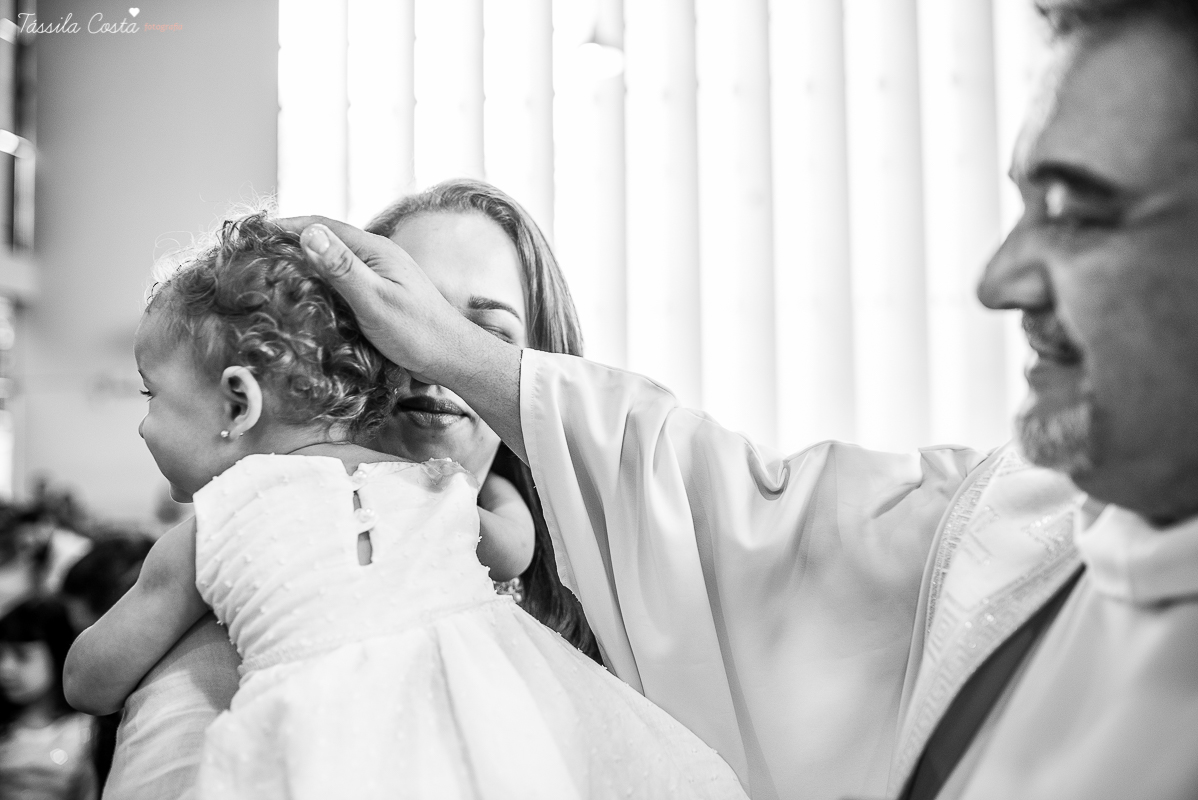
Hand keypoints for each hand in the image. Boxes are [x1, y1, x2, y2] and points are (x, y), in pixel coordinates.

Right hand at [276, 215, 526, 462]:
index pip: (323, 225)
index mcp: (375, 249)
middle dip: (292, 241)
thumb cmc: (418, 332)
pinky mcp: (381, 295)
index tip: (255, 234)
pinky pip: (344, 280)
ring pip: (335, 260)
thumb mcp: (374, 300)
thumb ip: (342, 268)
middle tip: (256, 252)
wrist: (452, 358)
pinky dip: (321, 282)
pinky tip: (308, 296)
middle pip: (327, 240)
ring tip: (273, 271)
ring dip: (306, 261)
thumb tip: (308, 233)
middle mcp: (378, 256)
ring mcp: (381, 275)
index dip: (287, 225)